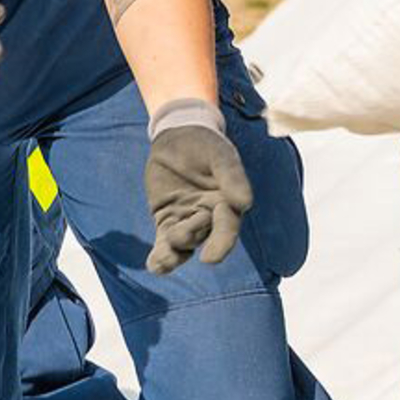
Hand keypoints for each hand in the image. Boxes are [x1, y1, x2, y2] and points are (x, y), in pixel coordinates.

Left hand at [144, 99, 253, 273]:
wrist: (179, 135)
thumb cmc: (205, 144)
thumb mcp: (220, 155)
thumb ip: (232, 177)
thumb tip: (245, 204)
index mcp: (228, 202)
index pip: (228, 226)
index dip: (221, 242)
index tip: (210, 258)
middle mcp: (210, 215)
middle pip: (205, 237)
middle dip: (191, 239)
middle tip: (178, 237)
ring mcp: (187, 220)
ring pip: (183, 245)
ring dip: (173, 255)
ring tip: (162, 260)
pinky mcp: (167, 221)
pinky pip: (164, 243)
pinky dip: (160, 257)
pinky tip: (154, 264)